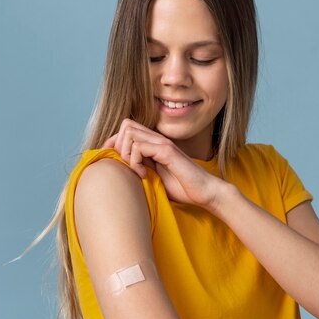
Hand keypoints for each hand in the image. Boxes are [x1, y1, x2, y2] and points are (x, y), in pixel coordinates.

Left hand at [101, 118, 224, 208]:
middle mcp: (157, 139)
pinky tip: (144, 175)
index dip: (114, 144)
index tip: (114, 164)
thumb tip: (119, 168)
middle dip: (118, 147)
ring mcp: (163, 143)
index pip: (125, 130)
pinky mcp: (167, 151)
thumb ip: (140, 167)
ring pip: (130, 133)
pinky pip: (139, 147)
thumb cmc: (182, 187)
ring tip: (136, 171)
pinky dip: (135, 162)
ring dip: (126, 153)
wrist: (204, 192)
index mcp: (154, 143)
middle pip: (125, 126)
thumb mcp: (154, 177)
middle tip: (126, 167)